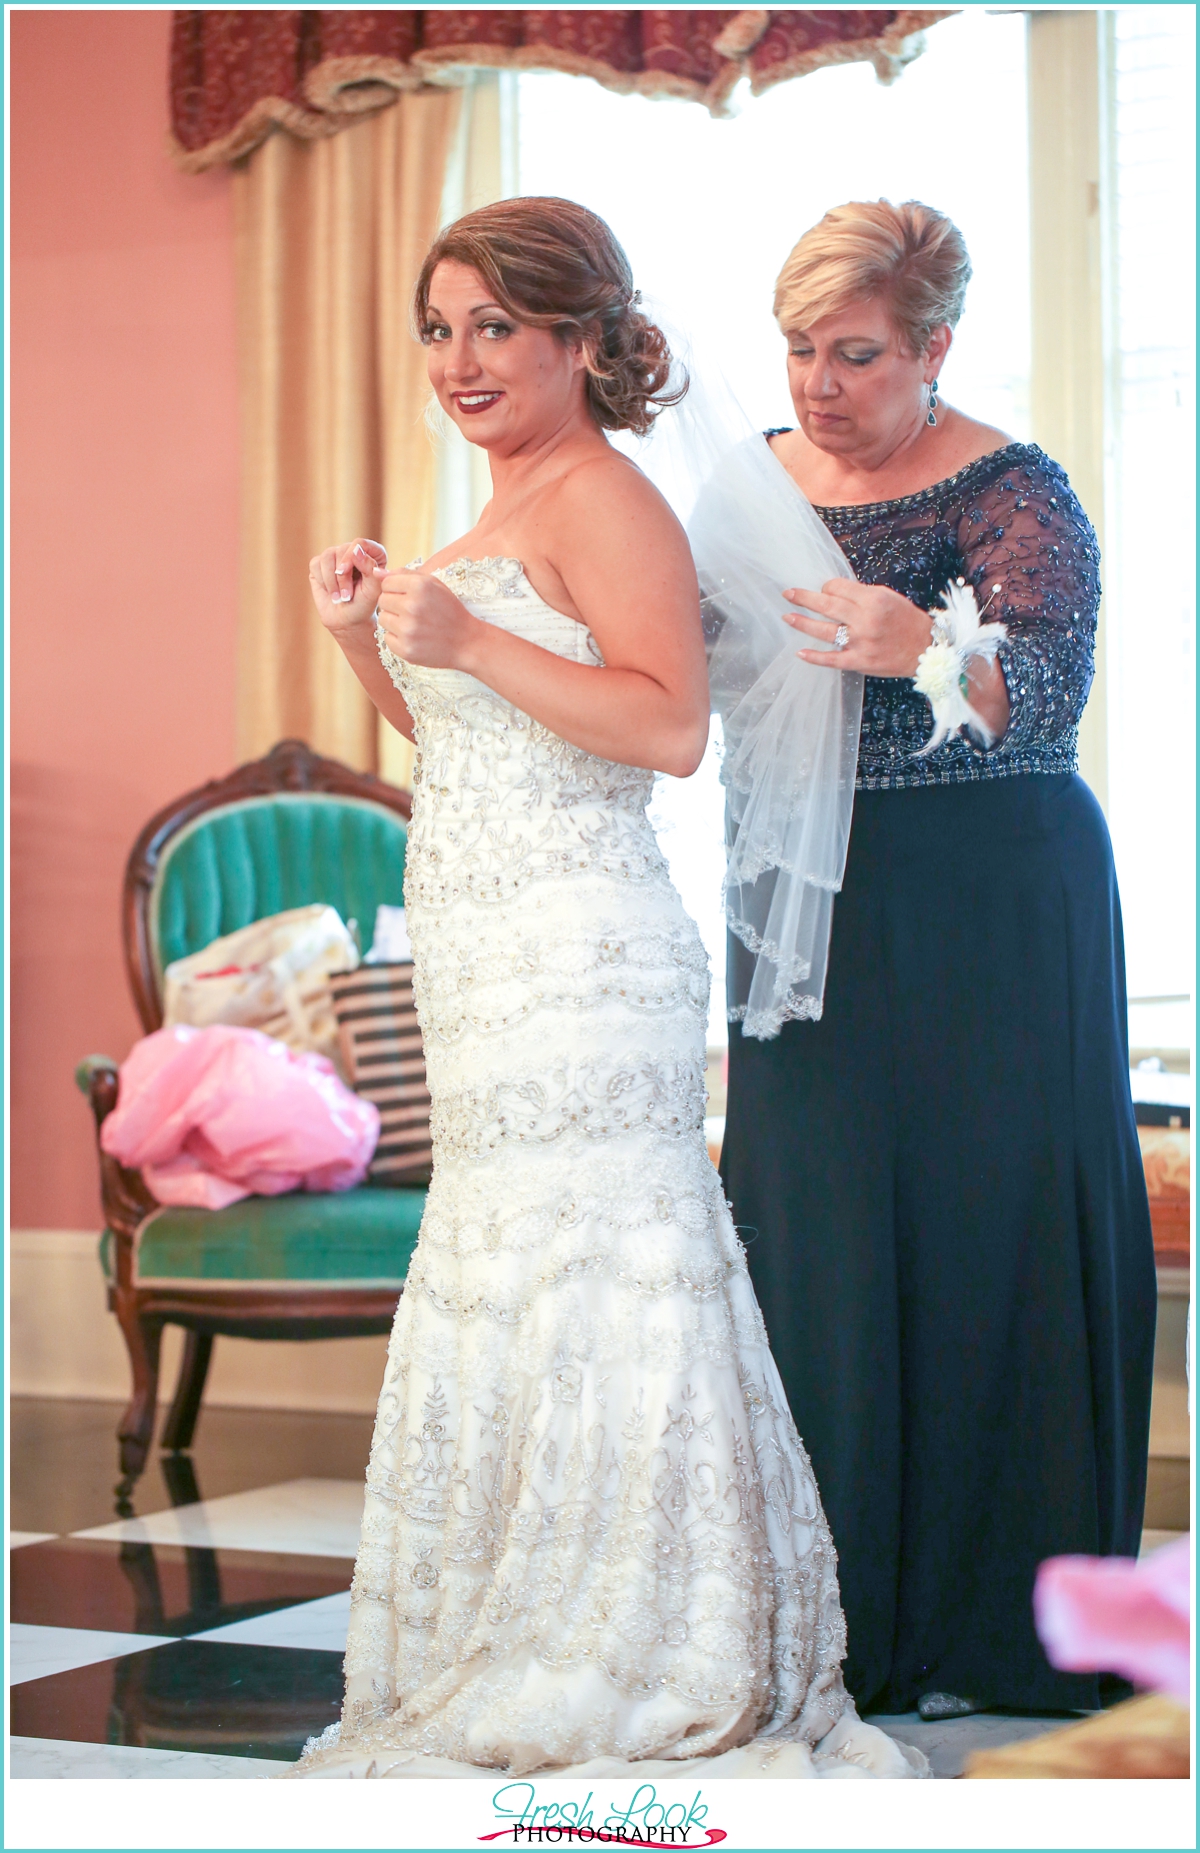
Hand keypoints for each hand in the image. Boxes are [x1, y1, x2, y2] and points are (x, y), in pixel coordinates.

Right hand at [309, 538, 387, 637]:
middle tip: (346, 595)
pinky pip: (316, 564)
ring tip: (339, 596)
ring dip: (332, 580)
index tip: (349, 573)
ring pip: (327, 555)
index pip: (361, 543)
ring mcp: (336, 557)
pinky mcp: (320, 565)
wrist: (347, 620)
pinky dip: (322, 581)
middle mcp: (353, 552)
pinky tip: (330, 592)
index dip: (353, 556)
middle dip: (343, 576)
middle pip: (343, 549)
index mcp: (372, 554)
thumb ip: (369, 567)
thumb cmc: (364, 605)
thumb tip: (356, 549)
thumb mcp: (372, 590)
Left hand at [375, 569, 483, 670]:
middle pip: (382, 600)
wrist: (467, 642)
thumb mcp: (434, 584)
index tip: (409, 597)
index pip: (386, 583)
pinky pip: (387, 638)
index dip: (396, 589)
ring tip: (413, 624)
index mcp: (420, 586)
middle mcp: (412, 606)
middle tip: (413, 612)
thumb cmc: (449, 610)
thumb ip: (405, 574)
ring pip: (382, 619)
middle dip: (394, 605)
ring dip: (394, 621)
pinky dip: (398, 638)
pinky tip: (414, 637)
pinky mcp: (405, 649)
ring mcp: (408, 630)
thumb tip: (376, 572)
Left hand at [783, 580, 933, 677]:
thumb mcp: (888, 598)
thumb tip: (833, 593)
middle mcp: (865, 620)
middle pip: (827, 606)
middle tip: (788, 594)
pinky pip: (832, 659)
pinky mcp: (859, 662)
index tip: (824, 590)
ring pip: (825, 631)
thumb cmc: (906, 621)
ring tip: (788, 617)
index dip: (827, 588)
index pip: (838, 588)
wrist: (925, 649)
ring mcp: (861, 642)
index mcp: (873, 600)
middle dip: (804, 598)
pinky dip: (815, 657)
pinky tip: (800, 652)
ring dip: (803, 623)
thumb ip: (862, 595)